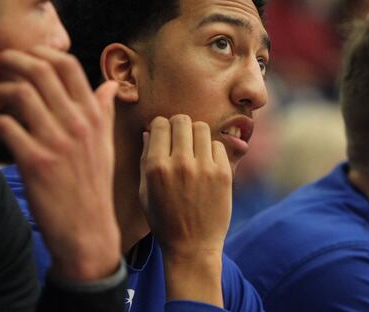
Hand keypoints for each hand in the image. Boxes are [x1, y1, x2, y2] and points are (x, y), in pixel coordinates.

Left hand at [0, 46, 120, 281]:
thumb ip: (104, 112)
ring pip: (20, 94)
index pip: (68, 64)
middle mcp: (78, 123)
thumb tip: (109, 85)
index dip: (39, 52)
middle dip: (9, 61)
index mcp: (93, 116)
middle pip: (39, 71)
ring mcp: (57, 142)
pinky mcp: (35, 163)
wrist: (87, 232)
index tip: (21, 57)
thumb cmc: (92, 187)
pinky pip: (5, 126)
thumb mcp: (105, 145)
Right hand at [139, 115, 231, 305]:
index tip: (164, 136)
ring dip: (196, 136)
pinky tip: (206, 165)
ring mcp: (204, 168)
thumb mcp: (145, 192)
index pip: (160, 124)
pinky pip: (218, 145)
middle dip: (179, 127)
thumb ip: (145, 159)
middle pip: (182, 120)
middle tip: (180, 141)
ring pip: (201, 128)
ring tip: (194, 151)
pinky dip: (211, 151)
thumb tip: (149, 132)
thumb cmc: (164, 220)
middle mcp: (180, 163)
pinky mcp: (223, 174)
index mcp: (156, 167)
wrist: (192, 247)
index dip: (161, 127)